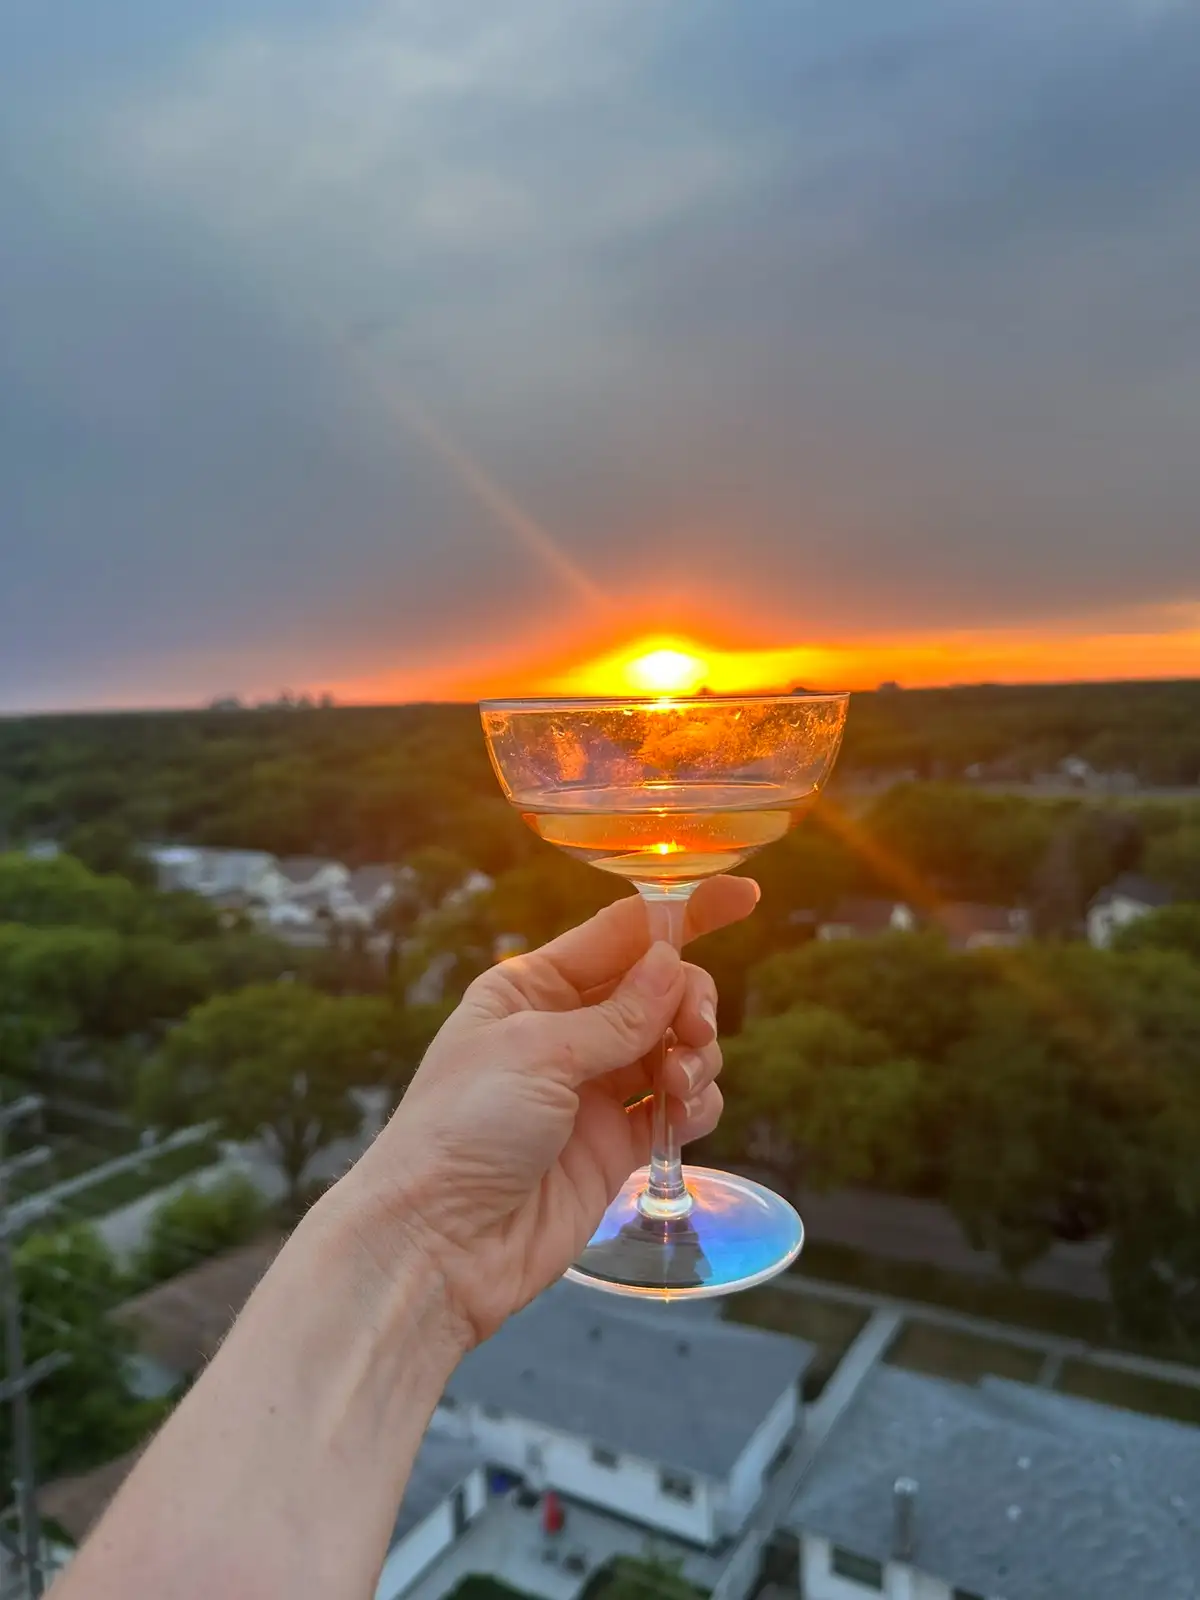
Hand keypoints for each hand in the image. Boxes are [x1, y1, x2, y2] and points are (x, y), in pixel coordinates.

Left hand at [344, 877, 757, 1344]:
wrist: (442, 1245)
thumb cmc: (463, 1129)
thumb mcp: (538, 1052)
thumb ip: (618, 1014)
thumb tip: (673, 962)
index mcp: (532, 986)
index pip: (621, 932)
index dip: (683, 912)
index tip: (745, 896)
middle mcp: (567, 1030)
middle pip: (660, 988)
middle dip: (690, 1001)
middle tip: (691, 1032)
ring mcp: (595, 1088)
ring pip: (678, 1046)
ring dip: (696, 1057)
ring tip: (678, 1088)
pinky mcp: (618, 1144)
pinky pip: (680, 1106)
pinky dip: (695, 1105)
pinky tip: (681, 1118)